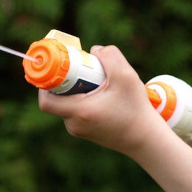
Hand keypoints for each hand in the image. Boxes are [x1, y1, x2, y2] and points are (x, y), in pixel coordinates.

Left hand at [37, 45, 162, 156]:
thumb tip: (94, 51)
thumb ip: (109, 55)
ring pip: (69, 103)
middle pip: (58, 98)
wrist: (146, 140)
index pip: (46, 99)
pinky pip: (78, 112)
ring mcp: (80, 131)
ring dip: (78, 90)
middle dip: (68, 81)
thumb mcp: (126, 76)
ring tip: (100, 86)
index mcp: (80, 112)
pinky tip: (104, 97)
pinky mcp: (87, 133)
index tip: (60, 68)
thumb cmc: (136, 110)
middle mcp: (75, 124)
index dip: (46, 82)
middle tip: (86, 71)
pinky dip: (85, 100)